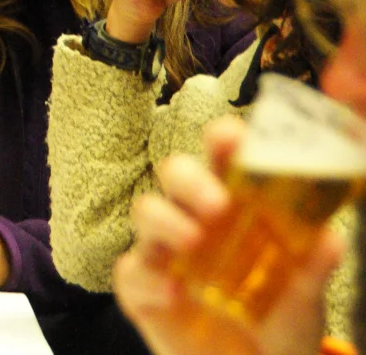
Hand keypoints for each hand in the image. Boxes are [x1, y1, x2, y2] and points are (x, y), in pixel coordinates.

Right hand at [113, 117, 340, 354]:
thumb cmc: (275, 319)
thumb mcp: (304, 295)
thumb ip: (313, 266)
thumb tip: (329, 240)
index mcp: (234, 202)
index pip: (222, 155)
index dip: (222, 139)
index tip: (232, 139)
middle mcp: (193, 217)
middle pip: (174, 172)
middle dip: (190, 180)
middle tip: (217, 204)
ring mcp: (164, 249)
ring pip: (145, 210)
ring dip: (165, 220)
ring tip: (193, 242)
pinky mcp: (141, 286)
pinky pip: (131, 271)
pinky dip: (149, 279)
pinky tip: (175, 293)